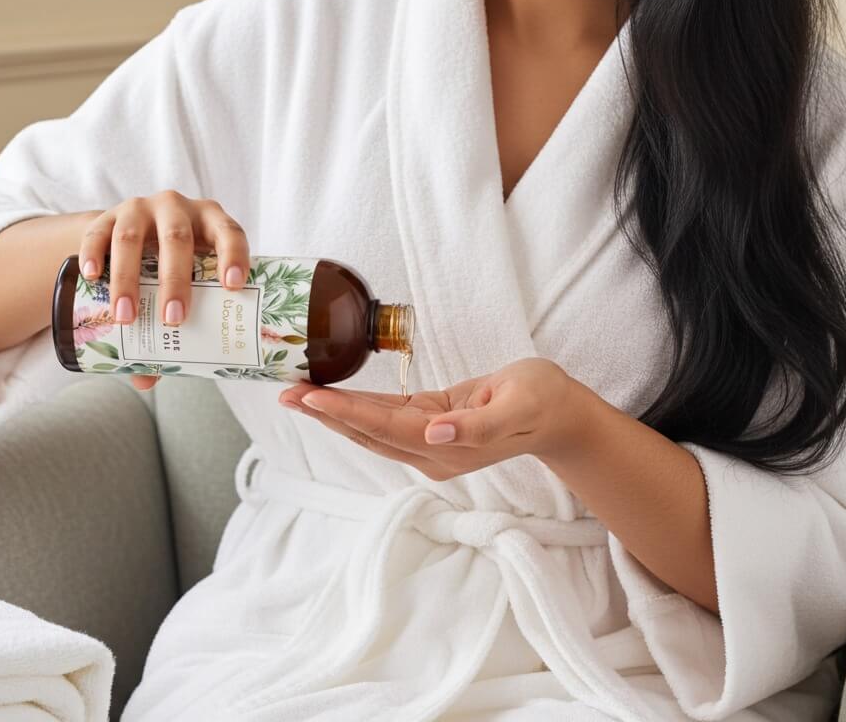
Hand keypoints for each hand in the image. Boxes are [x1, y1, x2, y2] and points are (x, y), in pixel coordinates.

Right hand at [77, 190, 250, 388]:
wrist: (131, 231)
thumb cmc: (171, 264)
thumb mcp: (183, 283)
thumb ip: (175, 323)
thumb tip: (148, 379)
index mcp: (211, 221)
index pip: (230, 233)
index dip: (234, 257)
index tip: (233, 286)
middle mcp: (177, 208)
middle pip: (178, 239)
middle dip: (175, 280)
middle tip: (173, 319)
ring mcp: (140, 208)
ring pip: (132, 237)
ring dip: (128, 277)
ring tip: (126, 316)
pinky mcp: (105, 215)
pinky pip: (97, 232)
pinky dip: (94, 254)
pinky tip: (92, 278)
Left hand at [278, 357, 588, 480]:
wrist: (560, 414)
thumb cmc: (543, 401)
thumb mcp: (518, 404)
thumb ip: (478, 425)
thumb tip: (436, 434)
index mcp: (450, 445)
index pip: (386, 428)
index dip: (347, 412)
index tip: (311, 397)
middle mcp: (433, 451)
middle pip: (368, 433)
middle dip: (326, 415)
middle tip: (286, 394)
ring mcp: (432, 443)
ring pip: (372, 430)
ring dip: (334, 414)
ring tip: (298, 395)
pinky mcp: (433, 428)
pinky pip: (386, 420)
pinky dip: (356, 409)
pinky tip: (335, 399)